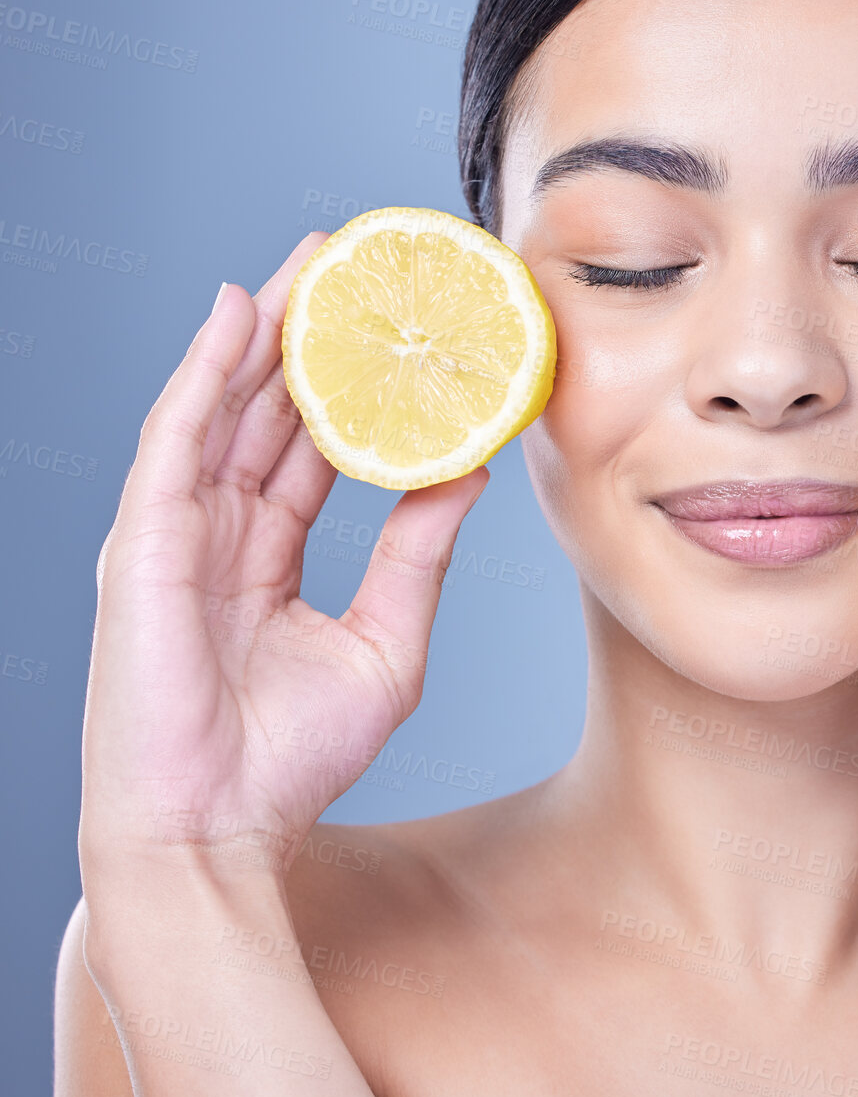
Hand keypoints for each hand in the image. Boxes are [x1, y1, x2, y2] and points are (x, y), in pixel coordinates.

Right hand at [80, 232, 491, 881]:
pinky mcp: (146, 546)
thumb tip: (472, 473)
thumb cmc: (291, 758)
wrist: (220, 834)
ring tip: (307, 263)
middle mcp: (218, 532)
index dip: (347, 383)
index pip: (309, 444)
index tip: (391, 328)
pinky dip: (202, 376)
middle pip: (264, 409)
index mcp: (265, 553)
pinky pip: (176, 442)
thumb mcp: (385, 641)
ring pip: (221, 407)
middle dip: (306, 333)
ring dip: (262, 331)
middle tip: (351, 263)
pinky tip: (234, 318)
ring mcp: (176, 534)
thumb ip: (420, 552)